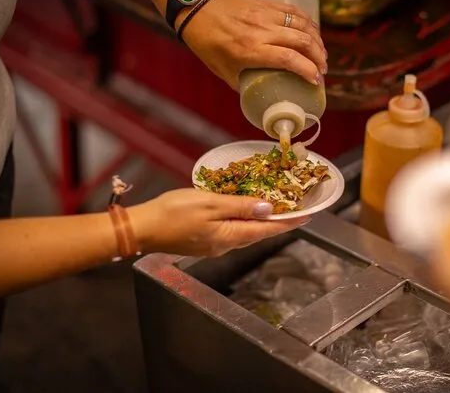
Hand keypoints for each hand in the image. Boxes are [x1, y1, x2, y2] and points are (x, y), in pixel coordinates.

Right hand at [129, 189, 308, 256]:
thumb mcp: (211, 202)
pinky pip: (230, 232)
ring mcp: (213, 246)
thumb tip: (268, 209)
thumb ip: (241, 206)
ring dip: (259, 221)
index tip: (307, 216)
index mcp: (229, 236)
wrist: (142, 228)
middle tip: (291, 209)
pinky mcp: (202, 242)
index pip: (267, 230)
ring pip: (244, 233)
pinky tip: (241, 211)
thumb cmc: (173, 213)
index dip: (288, 222)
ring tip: (271, 208)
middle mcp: (224, 245)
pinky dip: (241, 221)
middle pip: (257, 234)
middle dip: (276, 222)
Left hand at [179, 0, 327, 89]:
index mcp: (250, 50)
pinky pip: (294, 12)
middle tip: (322, 71)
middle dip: (318, 58)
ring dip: (317, 41)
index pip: (289, 59)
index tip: (316, 81)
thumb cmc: (207, 43)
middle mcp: (261, 31)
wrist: (196, 8)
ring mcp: (266, 14)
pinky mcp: (267, 4)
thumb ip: (244, 84)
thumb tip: (261, 97)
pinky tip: (314, 33)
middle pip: (302, 42)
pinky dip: (309, 22)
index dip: (308, 70)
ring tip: (321, 55)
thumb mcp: (224, 72)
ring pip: (302, 25)